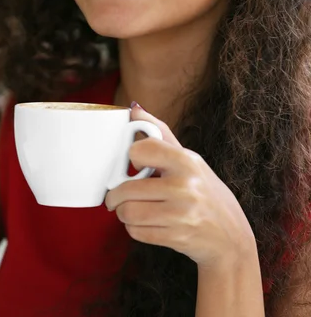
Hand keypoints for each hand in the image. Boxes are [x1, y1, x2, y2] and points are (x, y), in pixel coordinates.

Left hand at [105, 104, 256, 268]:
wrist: (231, 237)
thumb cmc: (205, 192)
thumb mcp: (189, 159)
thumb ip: (160, 133)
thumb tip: (134, 109)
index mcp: (186, 161)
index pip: (141, 149)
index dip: (132, 157)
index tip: (135, 165)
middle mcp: (185, 186)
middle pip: (127, 188)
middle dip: (115, 194)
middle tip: (116, 196)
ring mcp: (182, 213)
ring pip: (128, 212)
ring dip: (123, 213)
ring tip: (131, 209)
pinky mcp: (177, 237)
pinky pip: (136, 232)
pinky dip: (134, 228)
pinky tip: (145, 223)